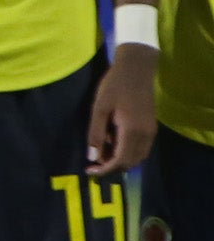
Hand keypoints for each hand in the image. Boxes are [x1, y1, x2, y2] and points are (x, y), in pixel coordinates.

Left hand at [88, 44, 158, 176]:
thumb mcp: (99, 108)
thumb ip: (95, 133)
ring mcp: (151, 131)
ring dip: (120, 160)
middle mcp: (145, 135)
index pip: (121, 161)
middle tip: (93, 164)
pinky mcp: (151, 127)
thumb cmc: (114, 86)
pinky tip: (112, 144)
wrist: (136, 69)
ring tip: (100, 154)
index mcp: (132, 131)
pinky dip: (127, 152)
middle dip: (112, 167)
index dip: (105, 170)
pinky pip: (141, 148)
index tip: (89, 171)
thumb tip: (92, 157)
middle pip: (131, 162)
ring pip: (137, 157)